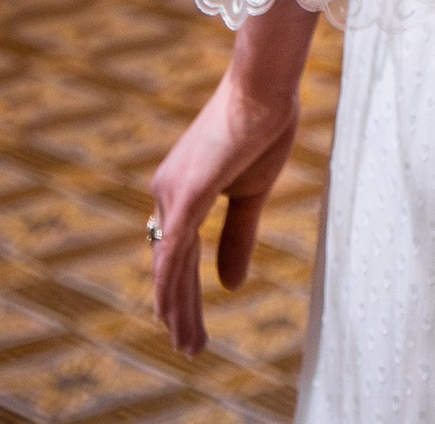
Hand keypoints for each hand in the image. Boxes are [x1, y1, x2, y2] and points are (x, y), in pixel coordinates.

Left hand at [148, 0, 315, 355]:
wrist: (266, 85)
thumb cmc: (262, 124)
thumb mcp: (251, 192)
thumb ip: (237, 237)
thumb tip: (229, 286)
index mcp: (183, 189)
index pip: (178, 253)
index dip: (182, 292)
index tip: (187, 326)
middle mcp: (168, 192)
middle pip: (170, 264)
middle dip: (179, 309)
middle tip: (188, 348)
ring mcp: (173, 192)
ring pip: (171, 264)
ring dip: (177, 308)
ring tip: (188, 345)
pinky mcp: (188, 192)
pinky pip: (175, 249)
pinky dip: (171, 284)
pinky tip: (169, 313)